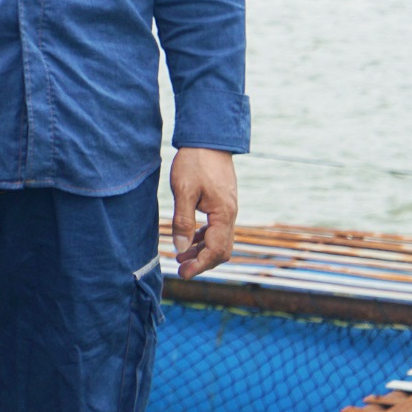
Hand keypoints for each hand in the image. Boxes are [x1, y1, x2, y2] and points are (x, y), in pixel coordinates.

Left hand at [170, 147, 237, 276]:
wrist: (209, 138)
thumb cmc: (194, 162)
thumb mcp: (183, 190)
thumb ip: (183, 221)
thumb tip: (181, 248)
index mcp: (223, 214)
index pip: (215, 250)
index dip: (199, 265)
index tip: (183, 273)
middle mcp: (230, 214)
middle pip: (222, 250)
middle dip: (202, 262)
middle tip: (181, 269)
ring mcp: (228, 209)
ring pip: (220, 240)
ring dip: (202, 251)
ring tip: (181, 257)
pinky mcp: (223, 203)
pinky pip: (217, 228)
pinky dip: (204, 238)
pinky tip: (189, 239)